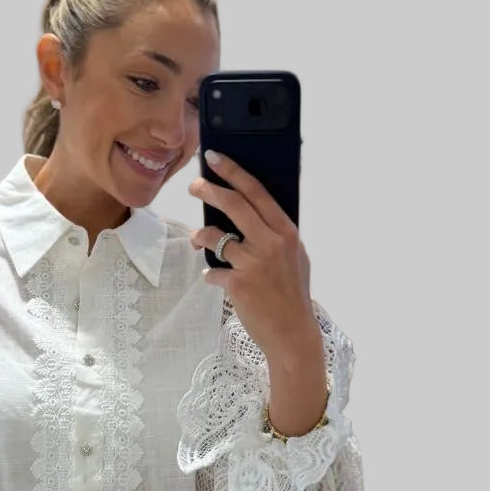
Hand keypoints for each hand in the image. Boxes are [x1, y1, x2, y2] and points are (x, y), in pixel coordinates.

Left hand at [188, 151, 317, 358]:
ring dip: (200, 237)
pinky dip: (211, 275)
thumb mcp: (295, 257)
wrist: (291, 333)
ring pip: (214, 237)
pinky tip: (217, 280)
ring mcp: (254, 263)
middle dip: (209, 190)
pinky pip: (212, 271)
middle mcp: (271, 243)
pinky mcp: (238, 284)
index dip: (233, 171)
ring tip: (196, 240)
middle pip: (234, 205)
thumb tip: (252, 213)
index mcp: (286, 232)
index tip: (214, 157)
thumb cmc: (292, 294)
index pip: (257, 192)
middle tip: (194, 185)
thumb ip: (276, 235)